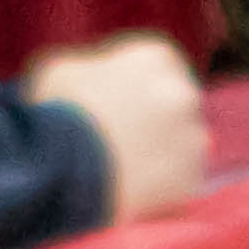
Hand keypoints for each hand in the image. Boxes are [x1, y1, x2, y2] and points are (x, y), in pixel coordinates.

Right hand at [22, 30, 206, 222]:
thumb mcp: (63, 70)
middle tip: (122, 142)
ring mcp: (191, 137)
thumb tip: (94, 82)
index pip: (159, 68)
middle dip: (155, 121)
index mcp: (156, 56)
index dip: (136, 89)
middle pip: (175, 106)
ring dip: (163, 155)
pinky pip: (180, 183)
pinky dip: (162, 189)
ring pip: (182, 146)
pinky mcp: (190, 180)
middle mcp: (184, 92)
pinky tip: (132, 192)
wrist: (61, 166)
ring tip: (124, 171)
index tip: (118, 108)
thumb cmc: (56, 110)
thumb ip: (92, 69)